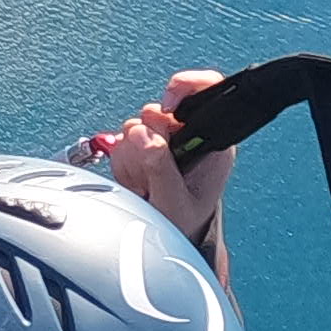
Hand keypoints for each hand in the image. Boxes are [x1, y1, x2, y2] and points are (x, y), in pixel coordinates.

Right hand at [91, 69, 238, 254]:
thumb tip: (144, 135)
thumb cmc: (183, 227)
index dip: (184, 88)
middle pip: (157, 111)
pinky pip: (120, 140)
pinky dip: (123, 163)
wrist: (169, 242)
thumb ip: (160, 168)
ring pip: (134, 125)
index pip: (206, 89)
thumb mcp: (175, 203)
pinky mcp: (142, 147)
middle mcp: (188, 135)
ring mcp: (163, 140)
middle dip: (146, 144)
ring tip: (146, 184)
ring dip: (132, 158)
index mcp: (210, 142)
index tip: (167, 107)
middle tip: (152, 176)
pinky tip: (137, 181)